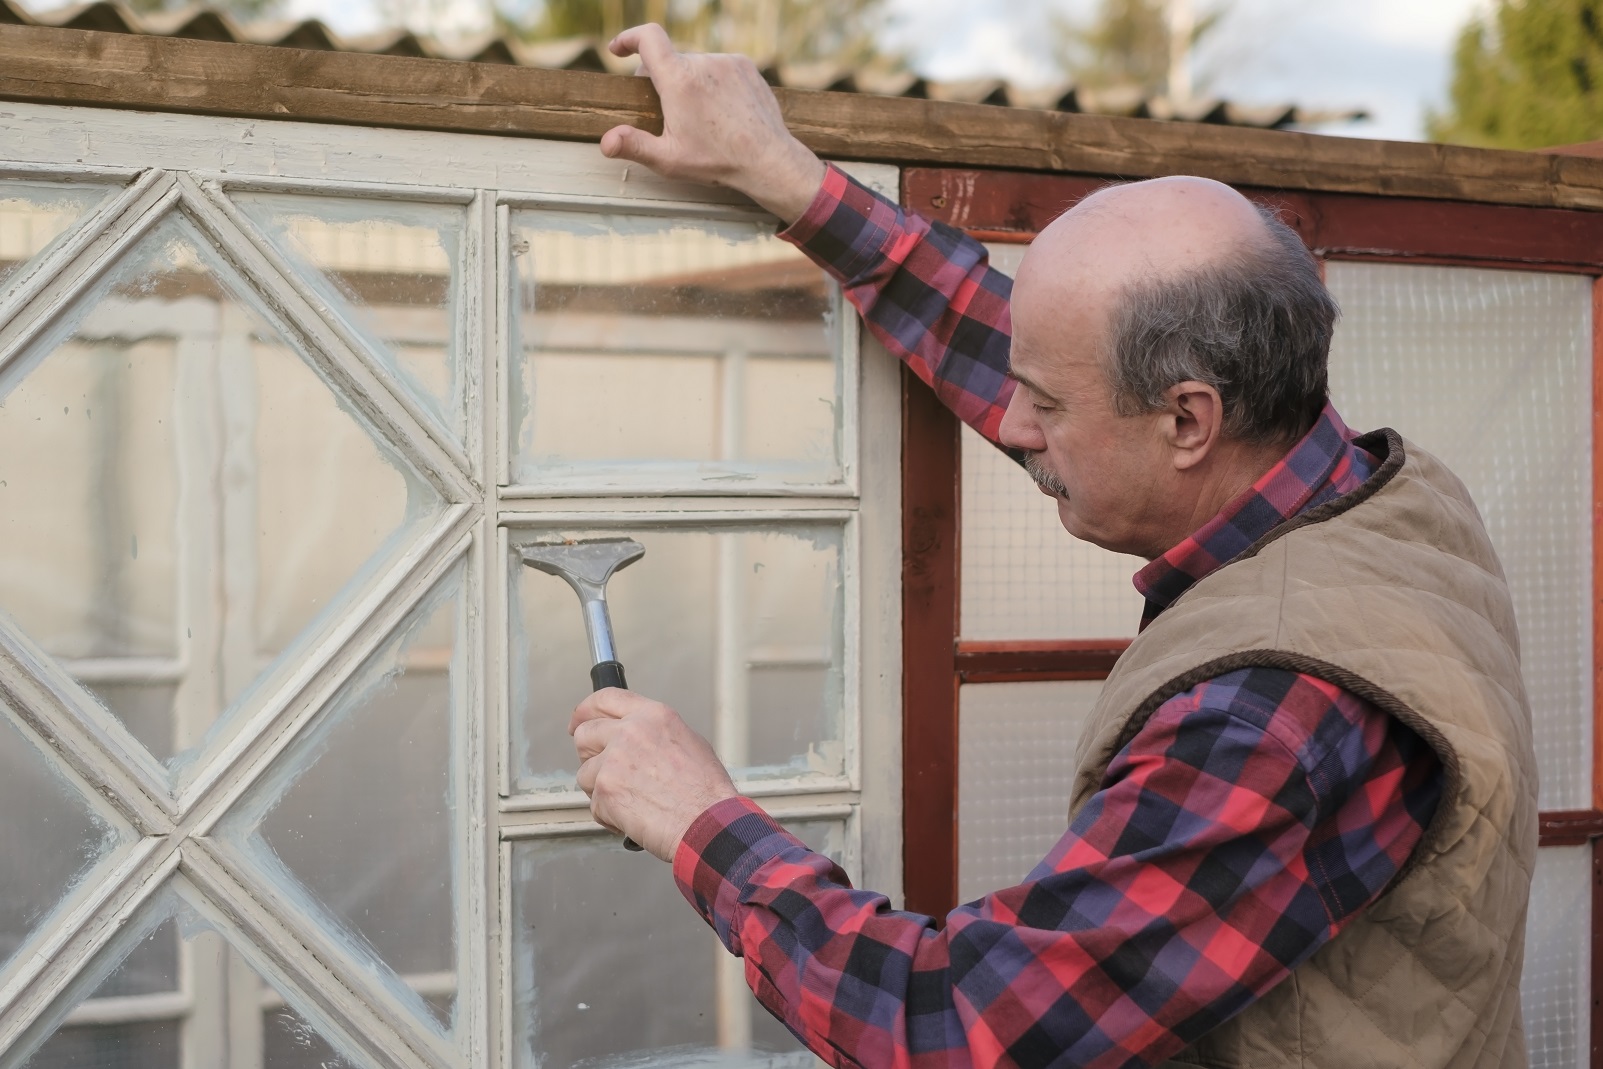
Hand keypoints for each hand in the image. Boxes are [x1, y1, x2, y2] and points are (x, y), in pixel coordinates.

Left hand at [570, 688, 738, 861]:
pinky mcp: (605, 790)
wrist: (708, 824)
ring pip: (585, 773)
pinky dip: (609, 815)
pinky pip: (594, 804)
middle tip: (603, 770)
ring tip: (631, 800)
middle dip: (590, 754)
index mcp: (652, 716)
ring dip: (601, 789)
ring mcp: (614, 761)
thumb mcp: (689, 742)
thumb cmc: (706, 792)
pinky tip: (633, 816)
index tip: (578, 721)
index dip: (586, 710)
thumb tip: (636, 737)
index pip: (606, 699)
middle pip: (585, 734)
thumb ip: (654, 732)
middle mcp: (630, 732)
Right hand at [601, 24, 827, 223]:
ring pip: (696, 65)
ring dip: (690, 82)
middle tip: (669, 114)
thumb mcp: (669, 159)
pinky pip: (720, 67)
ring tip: (701, 117)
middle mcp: (703, 63)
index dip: (629, 39)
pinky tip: (721, 111)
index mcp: (679, 80)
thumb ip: (634, 146)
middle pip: (671, 60)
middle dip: (663, 80)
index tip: (619, 49)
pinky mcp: (746, 67)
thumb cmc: (718, 161)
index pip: (648, 38)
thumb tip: (606, 142)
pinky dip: (713, 83)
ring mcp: (728, 62)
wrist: (768, 160)